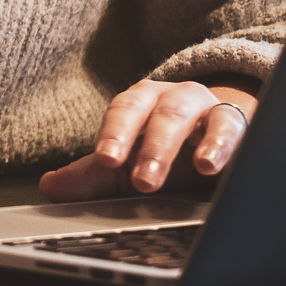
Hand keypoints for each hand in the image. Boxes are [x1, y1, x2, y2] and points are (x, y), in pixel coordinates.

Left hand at [39, 78, 257, 201]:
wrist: (218, 135)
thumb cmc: (168, 150)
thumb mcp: (131, 164)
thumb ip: (93, 177)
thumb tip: (49, 187)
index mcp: (139, 103)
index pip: (123, 111)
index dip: (114, 133)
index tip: (106, 160)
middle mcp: (170, 98)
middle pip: (157, 114)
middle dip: (150, 147)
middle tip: (142, 181)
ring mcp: (204, 107)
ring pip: (191, 117)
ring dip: (190, 145)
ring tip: (194, 168)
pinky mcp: (236, 122)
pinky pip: (230, 126)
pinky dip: (223, 144)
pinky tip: (215, 165)